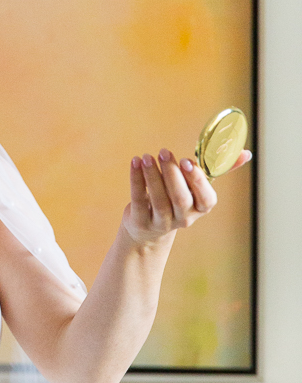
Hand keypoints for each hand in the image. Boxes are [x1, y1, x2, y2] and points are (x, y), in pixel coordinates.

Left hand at [122, 147, 251, 246]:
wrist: (148, 230)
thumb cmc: (178, 200)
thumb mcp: (198, 188)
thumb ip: (219, 170)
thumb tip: (246, 153)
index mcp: (201, 208)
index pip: (205, 199)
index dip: (197, 181)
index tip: (187, 161)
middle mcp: (184, 218)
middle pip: (180, 198)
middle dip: (172, 174)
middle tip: (164, 152)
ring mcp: (161, 222)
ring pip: (158, 199)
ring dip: (152, 175)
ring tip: (147, 156)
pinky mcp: (141, 221)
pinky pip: (138, 199)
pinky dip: (136, 179)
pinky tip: (135, 162)